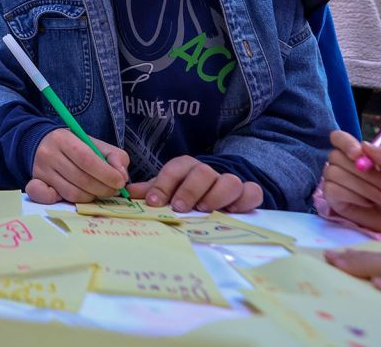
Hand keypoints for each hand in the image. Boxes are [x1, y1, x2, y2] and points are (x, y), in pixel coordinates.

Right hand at [26, 128, 129, 203]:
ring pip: (71, 193)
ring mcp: (41, 171)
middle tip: (113, 190)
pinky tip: (76, 196)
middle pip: (80, 179)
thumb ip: (114, 156)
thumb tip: (122, 176)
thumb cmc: (73, 145)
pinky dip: (64, 201)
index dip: (106, 174)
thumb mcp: (94, 143)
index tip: (120, 182)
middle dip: (103, 189)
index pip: (87, 160)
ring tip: (98, 192)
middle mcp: (49, 154)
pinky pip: (50, 199)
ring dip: (91, 197)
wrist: (41, 143)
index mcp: (64, 139)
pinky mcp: (36, 183)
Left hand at [127, 155, 262, 212]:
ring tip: (204, 210)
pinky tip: (231, 212)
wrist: (213, 193)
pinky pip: (252, 192)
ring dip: (216, 196)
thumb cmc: (185, 193)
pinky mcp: (246, 195)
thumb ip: (150, 191)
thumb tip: (128, 192)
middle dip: (190, 189)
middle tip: (179, 207)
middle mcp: (208, 173)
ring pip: (230, 181)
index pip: (177, 167)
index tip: (153, 200)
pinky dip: (244, 200)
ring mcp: (228, 183)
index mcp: (187, 168)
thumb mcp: (166, 191)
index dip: (164, 183)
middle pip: (203, 172)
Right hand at [321, 129, 380, 240]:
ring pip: (334, 173)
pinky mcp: (332, 199)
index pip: (339, 138)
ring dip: (364, 187)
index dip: (345, 143)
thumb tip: (365, 145)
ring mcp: (335, 181)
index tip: (359, 154)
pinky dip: (354, 197)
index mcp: (357, 154)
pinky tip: (368, 204)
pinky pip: (333, 190)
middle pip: (336, 156)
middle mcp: (342, 165)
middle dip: (365, 173)